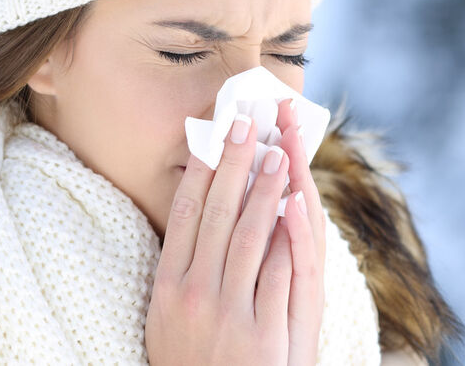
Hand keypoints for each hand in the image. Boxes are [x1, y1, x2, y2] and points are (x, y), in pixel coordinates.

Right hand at [145, 101, 323, 365]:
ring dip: (266, 189)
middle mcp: (195, 295)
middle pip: (217, 214)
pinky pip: (278, 273)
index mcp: (167, 287)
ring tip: (278, 152)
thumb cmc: (190, 362)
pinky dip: (288, 236)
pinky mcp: (263, 334)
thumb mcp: (167, 318)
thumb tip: (193, 214)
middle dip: (234, 163)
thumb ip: (179, 271)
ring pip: (251, 236)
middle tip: (248, 123)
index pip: (185, 213)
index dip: (201, 169)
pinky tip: (297, 206)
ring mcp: (229, 314)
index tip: (214, 133)